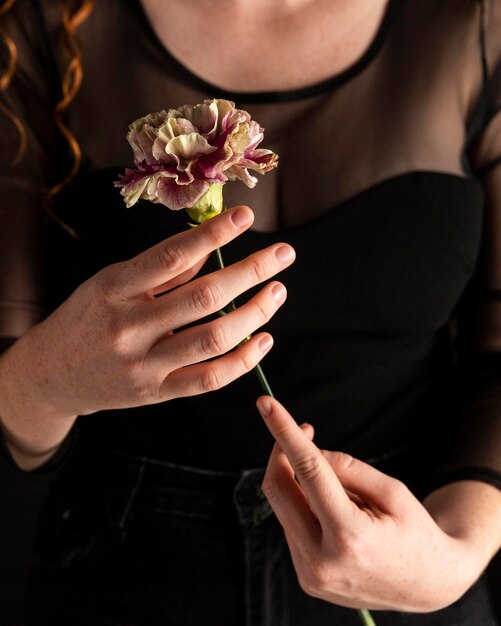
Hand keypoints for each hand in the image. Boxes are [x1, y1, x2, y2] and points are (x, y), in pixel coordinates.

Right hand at [0, 207, 293, 462]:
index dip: (213, 235)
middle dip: (251, 272)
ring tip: (277, 292)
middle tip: (283, 255)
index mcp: (114, 288)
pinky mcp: (157, 393)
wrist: (52, 375)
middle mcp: (130, 327)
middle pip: (204, 297)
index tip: (245, 217)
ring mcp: (145, 365)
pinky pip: (210, 378)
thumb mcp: (109, 283)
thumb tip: (210, 248)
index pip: (172, 256)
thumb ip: (159, 272)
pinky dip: (243, 359)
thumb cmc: (86, 319)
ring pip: (214, 339)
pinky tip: (263, 338)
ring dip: (255, 313)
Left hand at [257, 396, 481, 611]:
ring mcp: (310, 575)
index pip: (308, 470)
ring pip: (283, 506)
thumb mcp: (393, 491)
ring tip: (345, 493)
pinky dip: (305, 506)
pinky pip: (292, 525)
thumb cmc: (416, 534)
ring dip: (300, 483)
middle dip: (283, 452)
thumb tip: (309, 452)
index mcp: (350, 537)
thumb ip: (348, 468)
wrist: (428, 587)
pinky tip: (336, 514)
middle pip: (279, 488)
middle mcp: (322, 561)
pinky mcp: (306, 578)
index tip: (266, 404)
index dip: (284, 432)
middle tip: (307, 430)